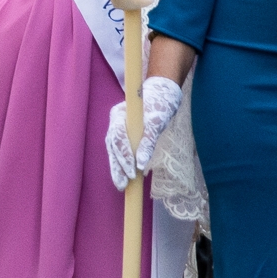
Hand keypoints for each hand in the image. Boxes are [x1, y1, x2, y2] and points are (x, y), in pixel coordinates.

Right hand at [103, 75, 185, 189]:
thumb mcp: (157, 121)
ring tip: (122, 185)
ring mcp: (119, 128)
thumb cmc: (160, 103)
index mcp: (119, 114)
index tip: (132, 171)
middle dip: (118, 167)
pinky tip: (126, 176)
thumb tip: (141, 164)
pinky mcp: (126, 134)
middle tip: (123, 185)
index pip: (117, 138)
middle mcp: (115, 122)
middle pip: (113, 147)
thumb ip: (148, 141)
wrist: (162, 92)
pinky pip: (121, 151)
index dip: (123, 156)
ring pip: (114, 151)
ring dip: (118, 168)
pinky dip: (123, 163)